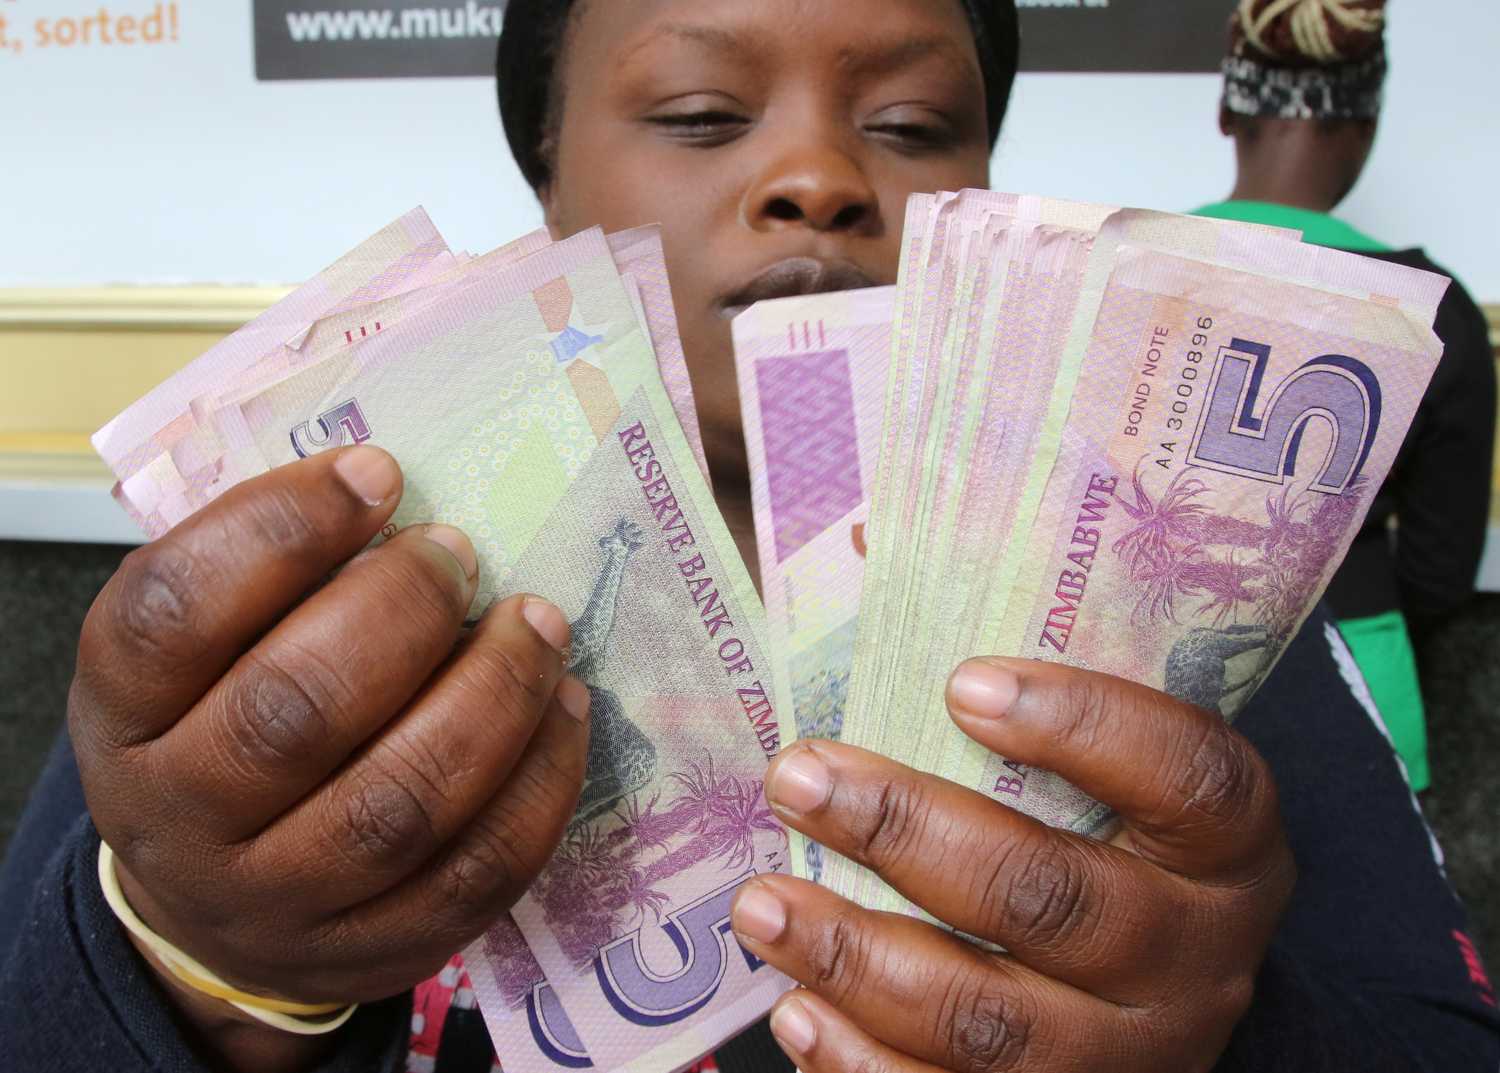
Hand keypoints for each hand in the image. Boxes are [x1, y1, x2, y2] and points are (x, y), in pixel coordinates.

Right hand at [70, 447, 589, 1065]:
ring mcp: (277, 902)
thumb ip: (267, 576)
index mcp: (124, 713)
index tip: (378, 473)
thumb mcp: (202, 650)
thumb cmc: (220, 729)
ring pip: (399, 803)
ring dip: (493, 695)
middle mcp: (180, 818)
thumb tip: (391, 488)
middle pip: (292, 712)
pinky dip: (540, 782)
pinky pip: (476, 873)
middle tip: (460, 553)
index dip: (281, 528)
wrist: (213, 904)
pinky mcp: (375, 952)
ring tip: (539, 623)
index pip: (174, 613)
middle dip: (403, 612)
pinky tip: (563, 706)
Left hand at [731, 658, 1294, 1072]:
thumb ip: (1007, 692)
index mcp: (1223, 842)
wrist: (1140, 1005)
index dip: (1083, 723)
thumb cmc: (1095, 841)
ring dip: (859, 953)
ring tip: (763, 901)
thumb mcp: (1095, 774)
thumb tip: (862, 553)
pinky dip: (867, 1064)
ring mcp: (1129, 1053)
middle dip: (908, 832)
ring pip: (994, 1020)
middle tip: (799, 776)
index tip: (959, 678)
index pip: (1189, 774)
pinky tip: (800, 1010)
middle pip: (1055, 897)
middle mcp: (1192, 953)